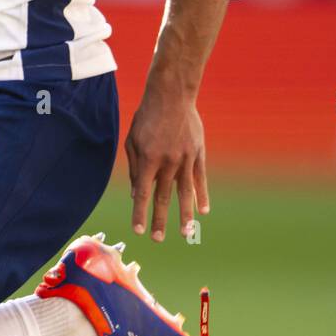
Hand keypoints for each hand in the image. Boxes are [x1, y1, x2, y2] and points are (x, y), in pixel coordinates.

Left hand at [124, 86, 209, 241]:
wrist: (172, 95)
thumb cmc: (146, 118)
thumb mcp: (133, 141)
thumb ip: (135, 169)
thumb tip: (137, 194)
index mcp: (148, 159)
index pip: (143, 193)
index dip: (140, 213)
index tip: (138, 230)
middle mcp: (168, 162)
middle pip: (164, 197)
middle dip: (160, 220)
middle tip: (157, 239)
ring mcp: (186, 159)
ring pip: (185, 192)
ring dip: (185, 214)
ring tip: (186, 233)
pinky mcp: (199, 153)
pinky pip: (200, 179)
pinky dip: (202, 195)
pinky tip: (203, 211)